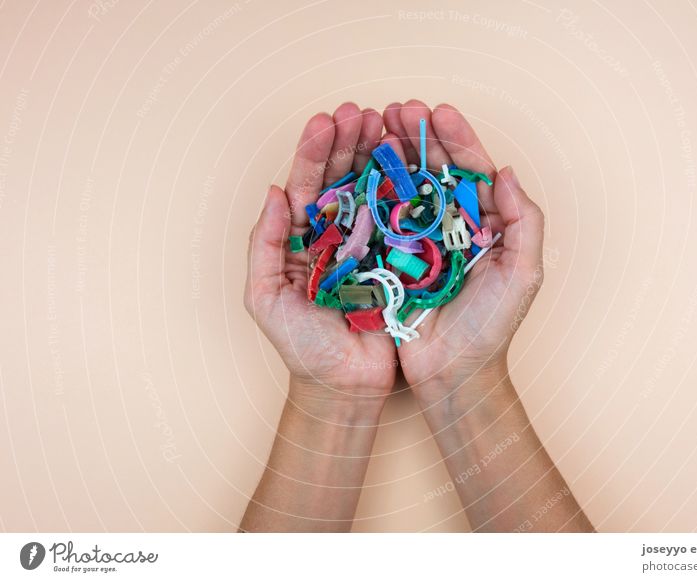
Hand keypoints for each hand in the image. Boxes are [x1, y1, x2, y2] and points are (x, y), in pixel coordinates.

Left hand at [244, 103, 396, 407]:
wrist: (344, 385)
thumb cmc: (300, 346)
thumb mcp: (265, 298)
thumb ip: (264, 245)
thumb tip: (275, 191)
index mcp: (300, 238)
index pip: (306, 184)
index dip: (314, 151)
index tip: (328, 120)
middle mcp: (334, 235)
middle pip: (341, 178)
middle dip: (349, 143)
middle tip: (363, 112)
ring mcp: (368, 245)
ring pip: (373, 191)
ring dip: (378, 156)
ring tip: (388, 124)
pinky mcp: (397, 260)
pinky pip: (402, 220)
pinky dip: (406, 191)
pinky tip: (412, 163)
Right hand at [382, 100, 544, 394]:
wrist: (454, 375)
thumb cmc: (492, 329)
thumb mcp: (522, 275)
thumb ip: (523, 223)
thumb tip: (505, 173)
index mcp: (485, 225)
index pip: (471, 172)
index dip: (457, 140)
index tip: (438, 112)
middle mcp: (450, 227)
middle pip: (433, 171)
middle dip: (417, 137)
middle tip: (397, 109)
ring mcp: (418, 242)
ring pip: (403, 189)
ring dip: (391, 156)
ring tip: (374, 127)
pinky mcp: (390, 260)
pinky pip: (378, 220)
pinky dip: (368, 193)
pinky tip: (356, 169)